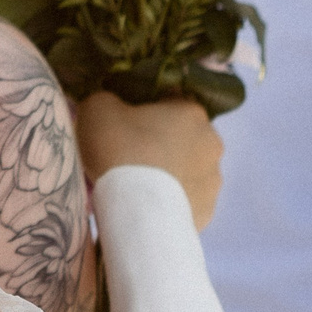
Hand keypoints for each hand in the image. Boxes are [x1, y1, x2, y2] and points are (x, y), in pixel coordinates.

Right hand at [76, 92, 222, 228]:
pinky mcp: (208, 212)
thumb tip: (112, 108)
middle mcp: (211, 142)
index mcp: (191, 111)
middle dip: (161, 145)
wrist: (137, 212)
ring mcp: (213, 180)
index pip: (170, 102)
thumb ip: (107, 99)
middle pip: (182, 138)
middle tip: (129, 159)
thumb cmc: (120, 151)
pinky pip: (186, 201)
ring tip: (137, 189)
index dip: (146, 112)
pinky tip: (149, 209)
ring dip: (169, 175)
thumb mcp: (97, 109)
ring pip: (187, 171)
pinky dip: (171, 203)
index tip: (125, 127)